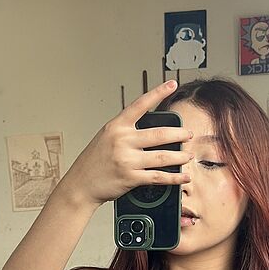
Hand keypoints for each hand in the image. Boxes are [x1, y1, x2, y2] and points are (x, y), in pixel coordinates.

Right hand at [57, 80, 192, 207]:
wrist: (80, 185)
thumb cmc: (92, 163)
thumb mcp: (105, 138)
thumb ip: (125, 132)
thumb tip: (149, 132)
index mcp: (116, 126)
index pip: (140, 104)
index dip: (158, 92)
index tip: (172, 84)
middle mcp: (122, 140)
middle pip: (159, 134)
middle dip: (179, 134)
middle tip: (188, 135)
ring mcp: (127, 159)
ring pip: (162, 156)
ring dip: (180, 157)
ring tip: (188, 156)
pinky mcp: (131, 177)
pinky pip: (158, 177)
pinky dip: (174, 178)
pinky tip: (183, 176)